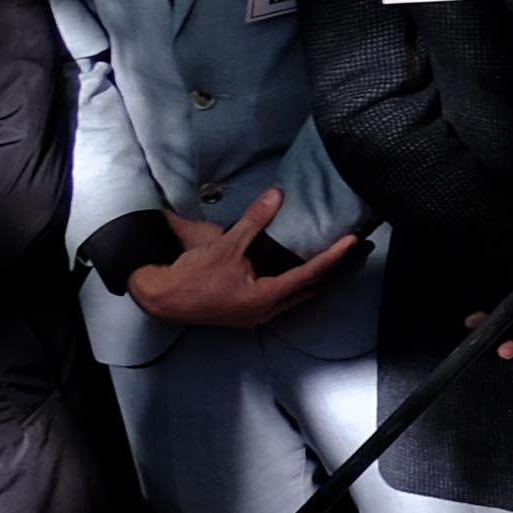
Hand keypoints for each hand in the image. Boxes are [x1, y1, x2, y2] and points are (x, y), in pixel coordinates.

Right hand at [128, 190, 361, 328]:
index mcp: (265, 298)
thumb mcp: (225, 245)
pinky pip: (280, 299)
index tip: (351, 241)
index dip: (333, 256)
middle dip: (327, 270)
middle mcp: (265, 312)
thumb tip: (276, 196)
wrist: (161, 298)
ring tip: (326, 257)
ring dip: (311, 279)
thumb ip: (254, 221)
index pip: (310, 274)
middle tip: (343, 249)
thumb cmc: (192, 276)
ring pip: (295, 297)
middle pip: (308, 289)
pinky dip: (292, 284)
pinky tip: (294, 270)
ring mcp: (256, 315)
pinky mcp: (246, 313)